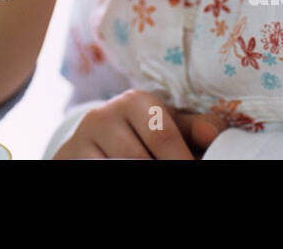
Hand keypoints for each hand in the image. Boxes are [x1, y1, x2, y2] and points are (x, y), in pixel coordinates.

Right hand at [53, 90, 219, 158]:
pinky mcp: (69, 157)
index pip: (162, 136)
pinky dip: (114, 174)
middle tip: (178, 180)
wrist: (92, 140)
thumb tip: (213, 134)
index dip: (181, 160)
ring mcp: (82, 139)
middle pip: (138, 158)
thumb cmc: (141, 132)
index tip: (195, 170)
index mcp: (135, 102)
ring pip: (117, 166)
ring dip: (136, 173)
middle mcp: (104, 115)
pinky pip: (95, 170)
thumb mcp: (167, 124)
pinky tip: (124, 171)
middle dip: (161, 169)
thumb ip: (194, 128)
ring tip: (145, 172)